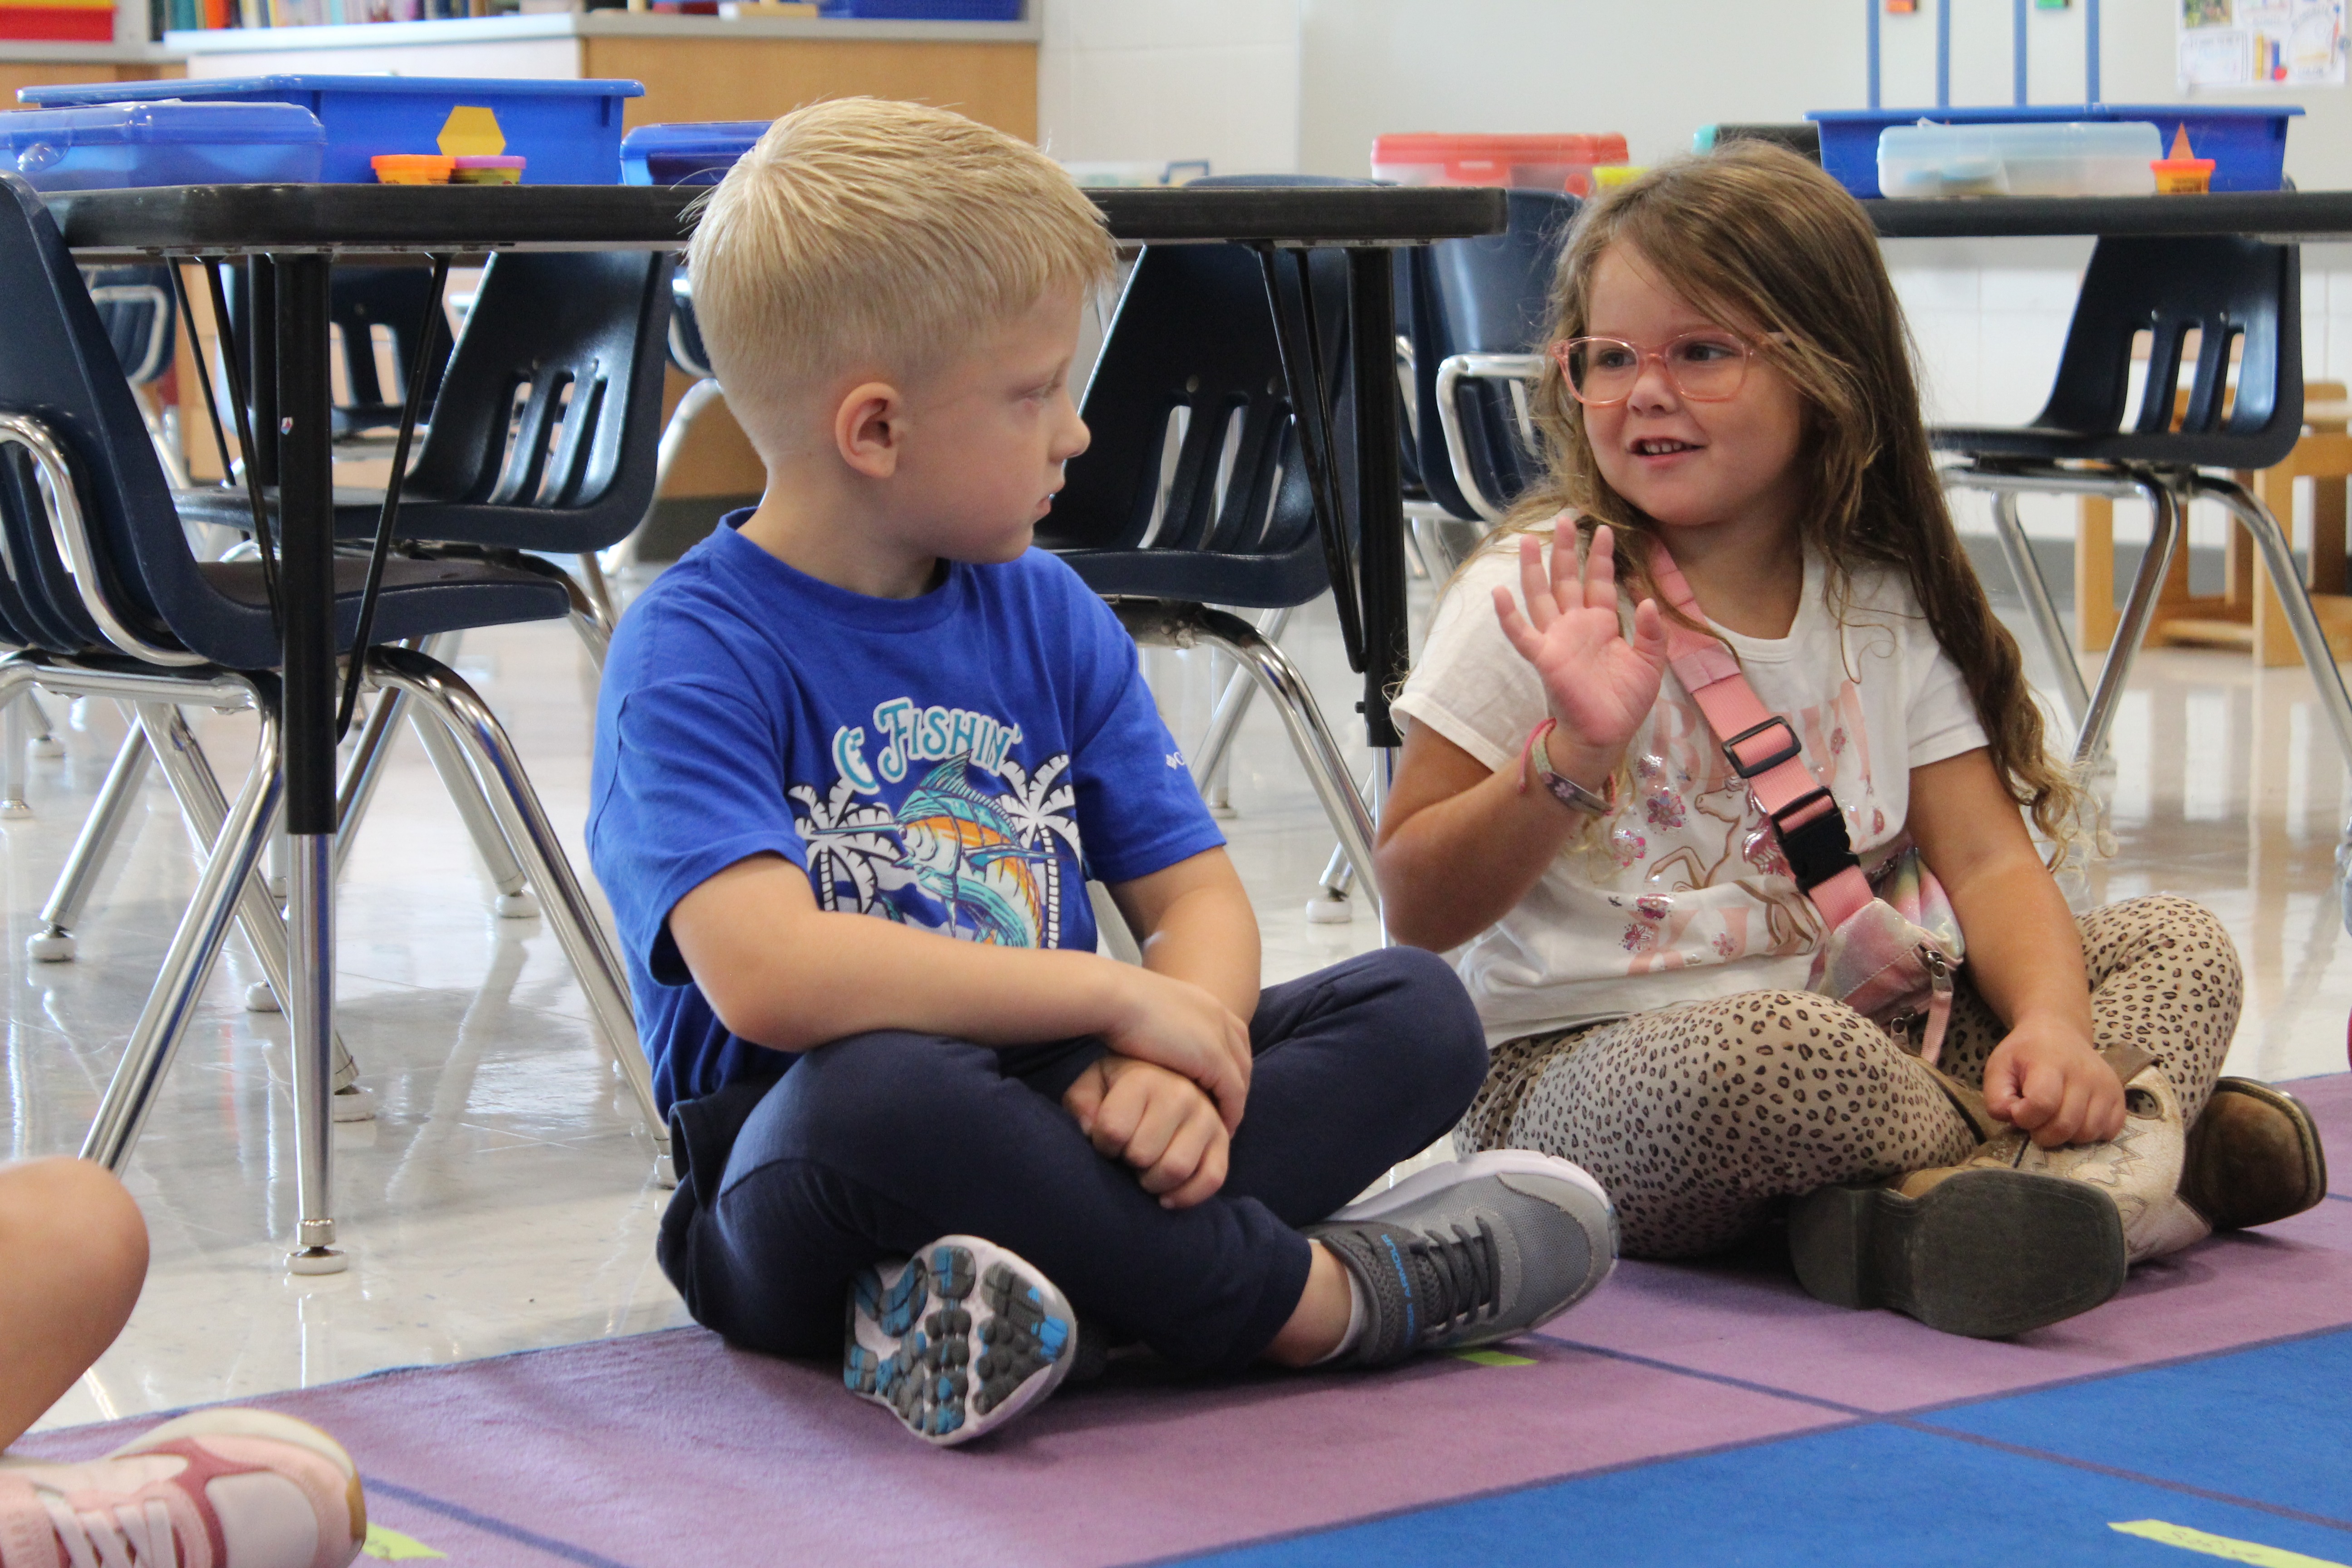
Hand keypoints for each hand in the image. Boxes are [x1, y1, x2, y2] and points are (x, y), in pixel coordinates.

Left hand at [1063, 1056, 1231, 1208]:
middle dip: (1128, 1163)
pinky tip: (1165, 1196)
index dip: (1103, 1145)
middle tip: (1127, 1154)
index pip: (1114, 1130)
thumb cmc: (1122, 1089)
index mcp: (1143, 1077)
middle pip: (1142, 1154)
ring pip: (1175, 1169)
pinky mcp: (1223, 1140)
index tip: (1105, 1140)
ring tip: (1144, 1171)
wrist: (1166, 1078)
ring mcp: (1207, 1116)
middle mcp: (1180, 1093)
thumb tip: (1090, 1129)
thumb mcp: (1094, 1084)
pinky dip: (1186, 1196)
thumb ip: (1082, 1102)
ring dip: (1153, 1182)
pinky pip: (1212, 1180)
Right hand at [1100, 966, 1252, 1133]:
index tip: (1219, 1088)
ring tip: (1226, 1126)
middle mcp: (1220, 1017)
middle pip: (1241, 1058)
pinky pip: (1232, 1093)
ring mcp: (1220, 1036)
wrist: (1116, 998)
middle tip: (1227, 1111)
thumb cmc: (1118, 1004)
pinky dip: (1231, 1112)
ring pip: (1240, 1078)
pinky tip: (1222, 1129)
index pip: (1232, 1039)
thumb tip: (1155, 1044)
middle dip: (1238, 1085)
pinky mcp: (1213, 1058)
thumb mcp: (1151, 1013)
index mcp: (1206, 1002)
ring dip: (1236, 1103)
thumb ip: (1163, 1028)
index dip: (1229, 1065)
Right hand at [1492, 522, 1668, 757]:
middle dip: (1565, 549)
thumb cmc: (1626, 701)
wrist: (1607, 734)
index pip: (1599, 581)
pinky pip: (1522, 635)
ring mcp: (1557, 639)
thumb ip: (1652, 632)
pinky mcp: (1544, 658)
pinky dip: (1508, 616)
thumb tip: (1650, 601)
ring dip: (1534, 568)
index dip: (1600, 556)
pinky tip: (1498, 594)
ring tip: (1526, 539)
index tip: (1602, 529)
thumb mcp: (1651, 662)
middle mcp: (1576, 625)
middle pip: (1566, 579)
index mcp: (1602, 623)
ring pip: (1541, 596)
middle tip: (1563, 517)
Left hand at [1981, 1019, 2125, 1147]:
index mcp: (2051, 1063)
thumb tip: (2012, 1119)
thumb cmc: (2026, 1053)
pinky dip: (2090, 1134)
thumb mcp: (1998, 1067)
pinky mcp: (2120, 1097)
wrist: (2058, 1032)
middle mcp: (2084, 1074)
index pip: (2042, 1104)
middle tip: (2035, 1121)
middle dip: (2043, 1134)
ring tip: (2054, 1118)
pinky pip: (2109, 1132)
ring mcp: (2106, 1086)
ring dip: (2066, 1136)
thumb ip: (1996, 1098)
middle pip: (2065, 1125)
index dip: (2024, 1118)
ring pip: (2088, 1133)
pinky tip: (2076, 1119)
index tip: (2017, 1111)